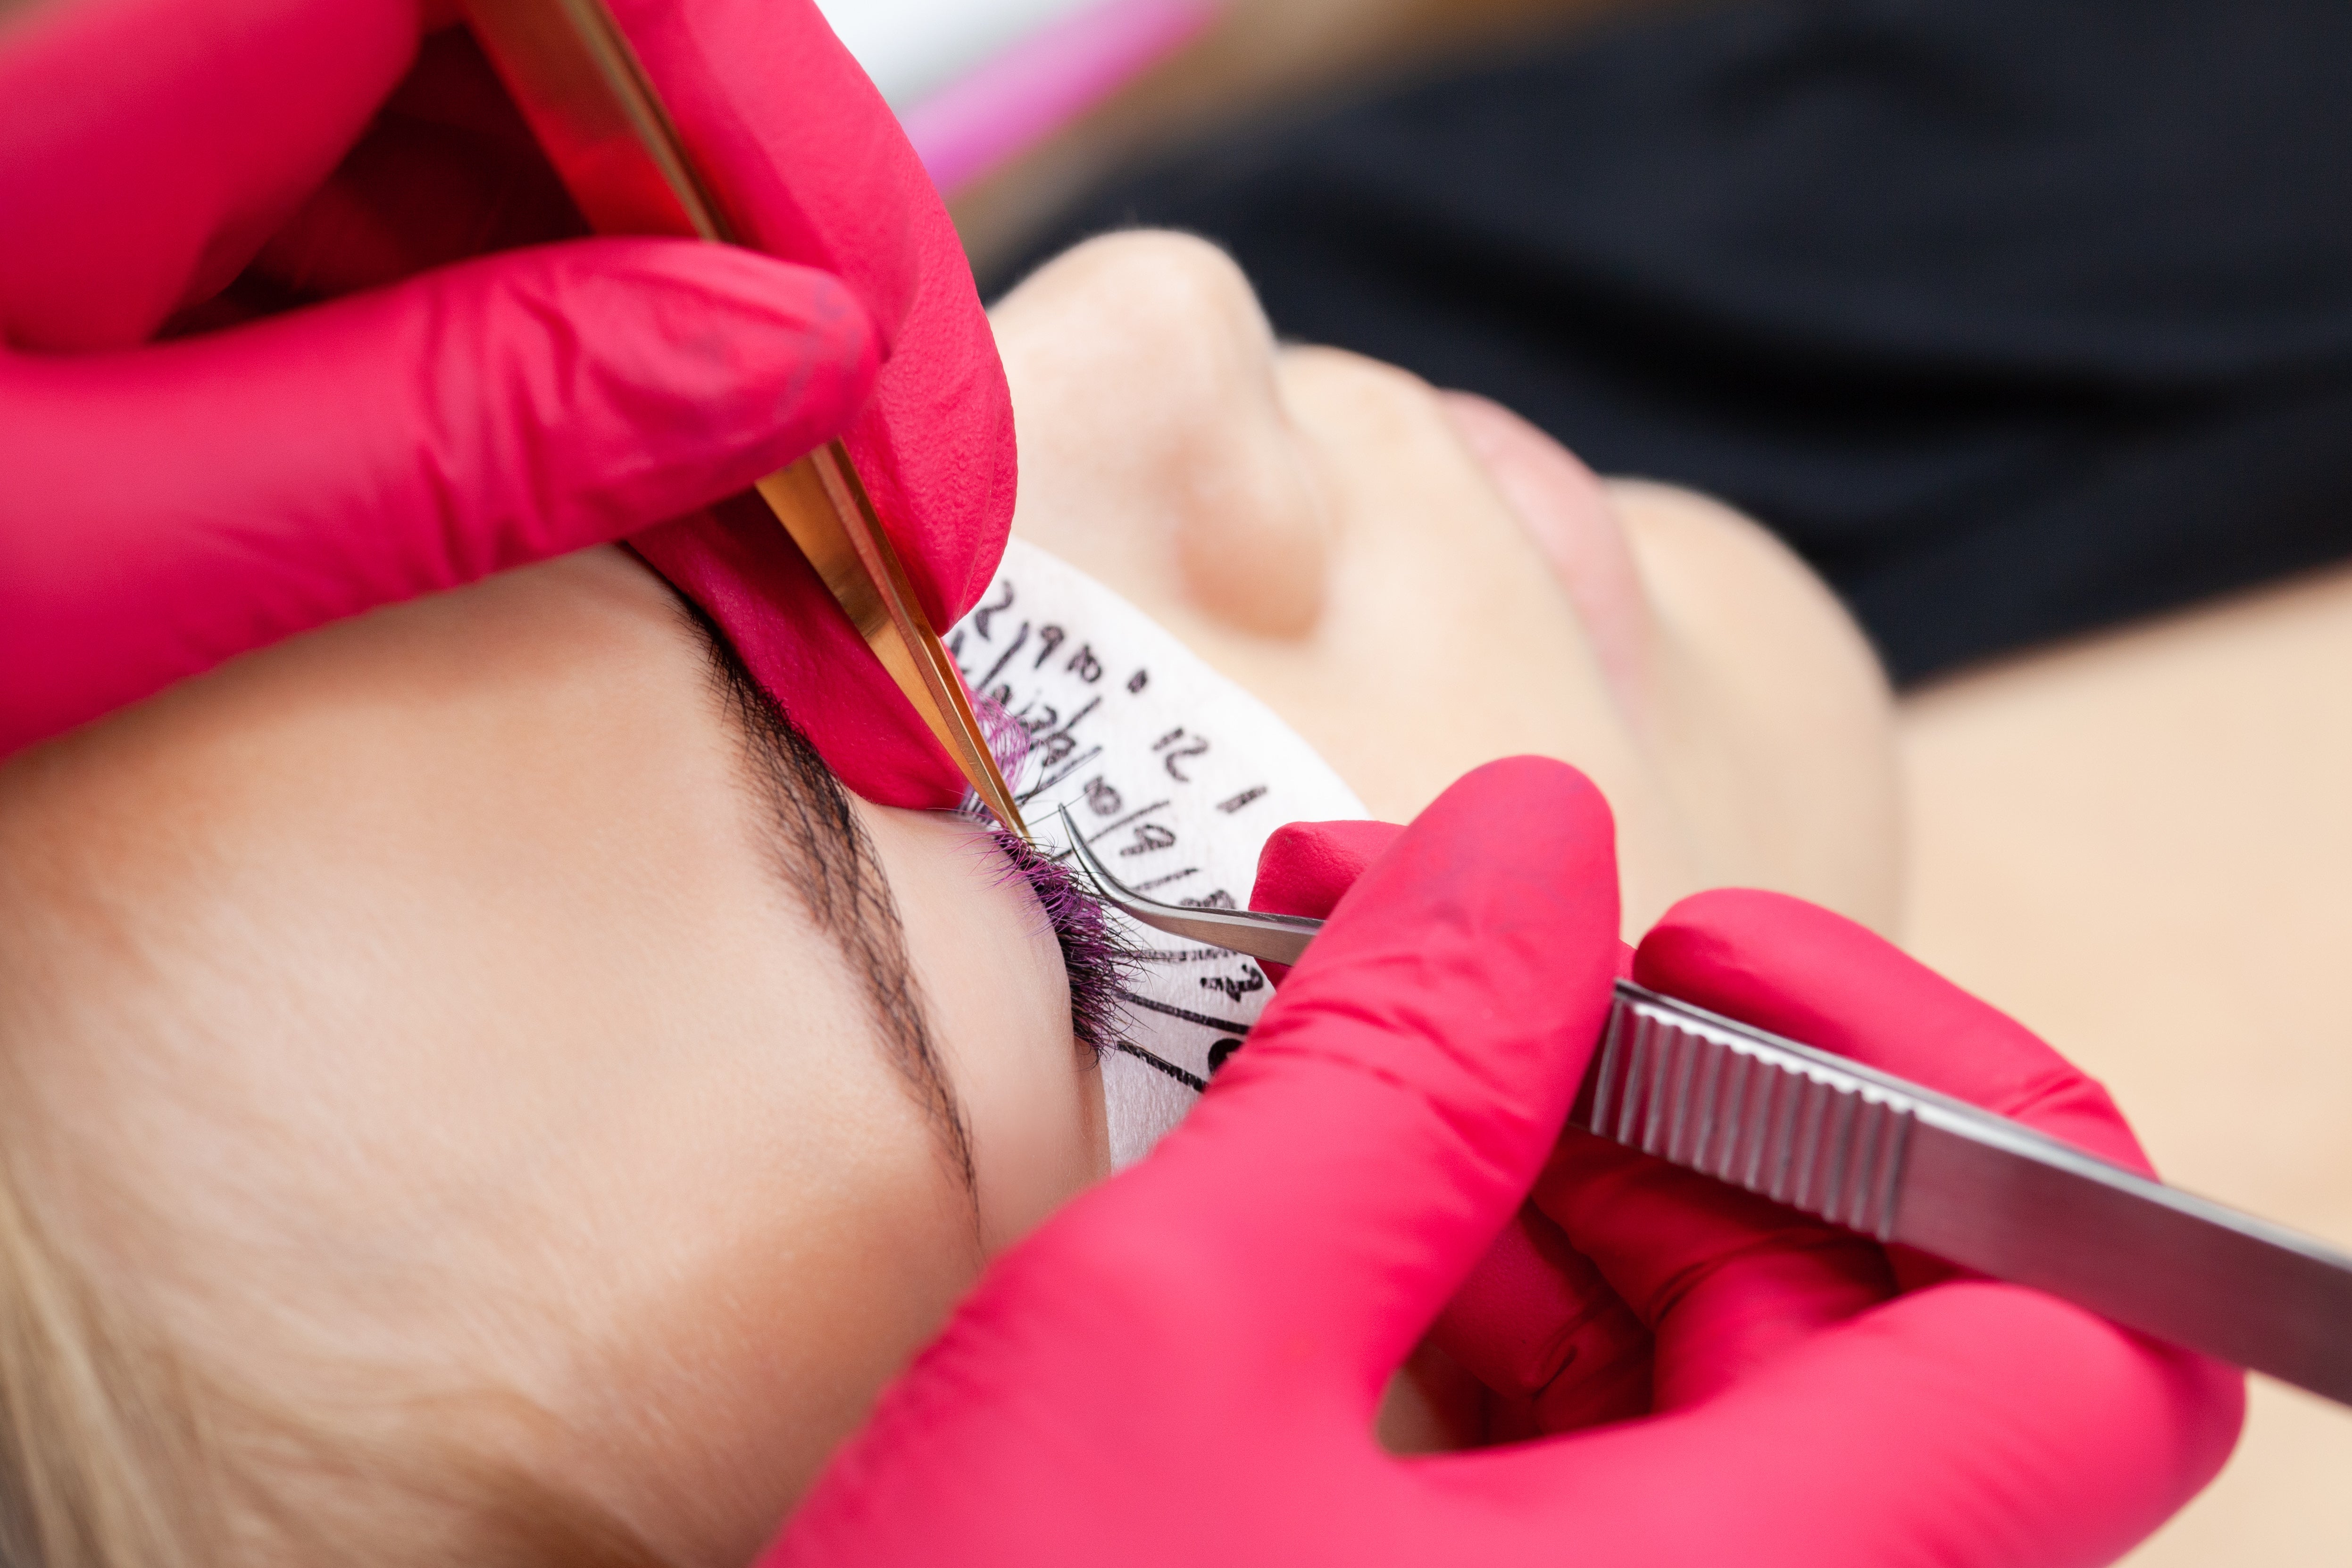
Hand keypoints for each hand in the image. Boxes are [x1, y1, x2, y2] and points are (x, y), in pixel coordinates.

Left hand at [1, 0, 1011, 803]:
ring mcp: (180, 37)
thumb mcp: (74, 537)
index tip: (919, 466)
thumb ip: (461, 430)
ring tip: (758, 597)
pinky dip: (541, 338)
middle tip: (877, 578)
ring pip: (539, 129)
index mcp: (149, 8)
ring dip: (679, 360)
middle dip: (785, 318)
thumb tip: (797, 371)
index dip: (827, 201)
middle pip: (614, 55)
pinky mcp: (176, 89)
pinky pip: (429, 169)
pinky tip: (591, 501)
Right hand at [1250, 812, 2245, 1564]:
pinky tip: (1346, 1201)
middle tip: (1446, 953)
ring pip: (1724, 1385)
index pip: (2081, 1338)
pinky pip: (1605, 1467)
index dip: (1941, 1096)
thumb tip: (1533, 849)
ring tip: (1352, 1047)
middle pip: (1874, 1323)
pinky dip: (1499, 1298)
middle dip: (1663, 1092)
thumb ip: (1391, 1071)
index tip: (1698, 958)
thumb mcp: (1163, 1342)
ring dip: (1559, 1173)